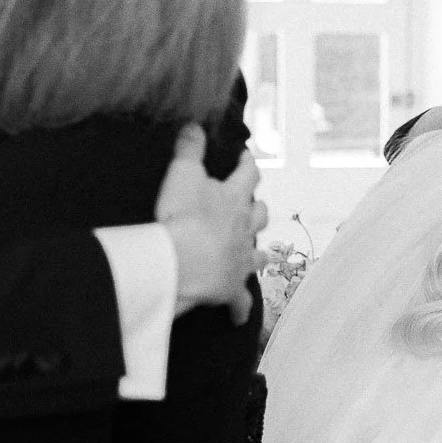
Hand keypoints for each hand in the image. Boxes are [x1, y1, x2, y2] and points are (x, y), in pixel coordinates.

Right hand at [156, 124, 269, 324]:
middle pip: (260, 215)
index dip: (248, 165)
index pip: (248, 175)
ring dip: (259, 253)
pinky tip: (239, 317)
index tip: (247, 158)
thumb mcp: (181, 174)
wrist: (185, 261)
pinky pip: (240, 302)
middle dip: (258, 209)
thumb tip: (194, 125)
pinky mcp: (233, 289)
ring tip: (258, 254)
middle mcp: (245, 229)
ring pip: (260, 256)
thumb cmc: (183, 215)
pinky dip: (240, 309)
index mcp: (234, 199)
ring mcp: (242, 260)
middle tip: (253, 206)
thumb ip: (189, 149)